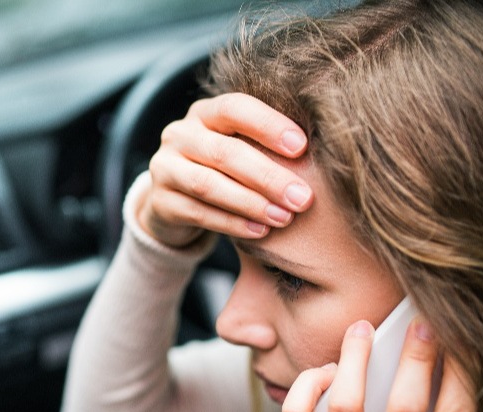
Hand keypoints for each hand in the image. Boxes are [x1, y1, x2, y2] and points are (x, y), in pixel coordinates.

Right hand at [139, 92, 312, 247]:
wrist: (173, 200)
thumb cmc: (223, 170)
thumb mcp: (240, 148)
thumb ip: (265, 145)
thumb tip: (323, 153)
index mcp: (205, 113)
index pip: (235, 108)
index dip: (268, 125)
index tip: (303, 147)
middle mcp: (179, 134)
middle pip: (224, 152)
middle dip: (268, 176)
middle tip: (303, 197)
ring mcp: (164, 168)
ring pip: (208, 185)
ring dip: (251, 202)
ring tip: (284, 217)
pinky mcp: (160, 202)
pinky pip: (198, 213)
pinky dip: (232, 223)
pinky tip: (260, 231)